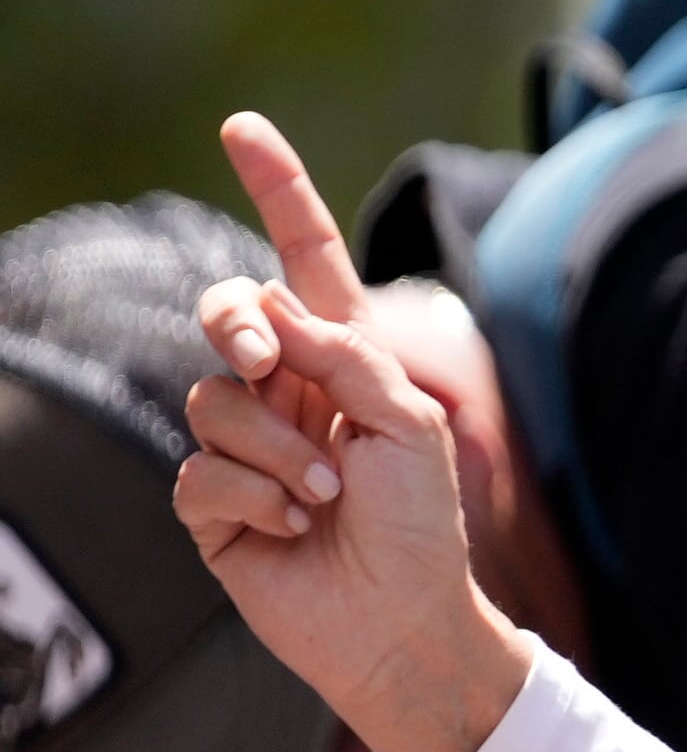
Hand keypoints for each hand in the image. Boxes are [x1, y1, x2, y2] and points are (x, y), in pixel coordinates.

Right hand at [175, 114, 530, 751]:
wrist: (404, 624)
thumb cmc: (421, 526)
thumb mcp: (409, 425)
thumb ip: (347, 354)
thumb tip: (271, 310)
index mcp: (344, 361)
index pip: (304, 264)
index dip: (278, 195)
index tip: (242, 127)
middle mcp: (287, 392)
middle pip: (227, 314)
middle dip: (236, 327)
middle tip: (269, 364)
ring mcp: (243, 445)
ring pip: (213, 399)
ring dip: (278, 449)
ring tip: (327, 496)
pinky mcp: (212, 505)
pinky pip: (200, 470)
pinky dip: (254, 497)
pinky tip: (294, 528)